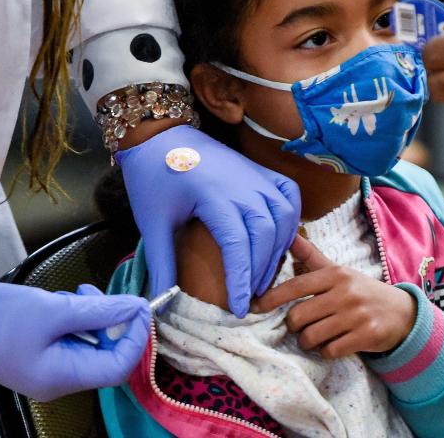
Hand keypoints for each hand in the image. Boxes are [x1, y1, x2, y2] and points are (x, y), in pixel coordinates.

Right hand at [0, 282, 148, 401]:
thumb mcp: (51, 309)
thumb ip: (97, 310)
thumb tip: (136, 307)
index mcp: (62, 377)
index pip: (119, 367)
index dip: (135, 337)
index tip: (139, 304)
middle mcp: (59, 380)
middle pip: (106, 354)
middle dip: (109, 321)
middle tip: (94, 292)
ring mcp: (49, 368)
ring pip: (90, 343)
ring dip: (90, 314)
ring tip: (73, 293)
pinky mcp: (40, 354)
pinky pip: (71, 338)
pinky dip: (74, 317)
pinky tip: (59, 300)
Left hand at [115, 124, 300, 316]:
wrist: (160, 137)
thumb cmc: (154, 179)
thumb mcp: (152, 222)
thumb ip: (162, 262)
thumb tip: (161, 302)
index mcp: (214, 195)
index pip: (237, 244)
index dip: (241, 279)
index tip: (240, 307)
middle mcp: (243, 183)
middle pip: (265, 233)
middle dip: (260, 271)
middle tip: (250, 299)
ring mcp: (255, 174)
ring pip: (283, 216)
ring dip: (278, 250)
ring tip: (263, 278)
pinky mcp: (261, 170)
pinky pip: (289, 195)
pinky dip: (291, 219)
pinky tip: (281, 240)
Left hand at [253, 236, 415, 357]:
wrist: (402, 312)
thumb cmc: (360, 291)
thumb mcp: (338, 271)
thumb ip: (310, 256)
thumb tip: (287, 234)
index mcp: (334, 274)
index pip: (295, 286)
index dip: (271, 298)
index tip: (254, 307)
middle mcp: (345, 292)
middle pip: (298, 316)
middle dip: (294, 326)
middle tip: (301, 325)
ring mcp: (356, 315)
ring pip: (311, 336)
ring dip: (308, 341)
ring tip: (316, 336)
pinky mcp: (366, 336)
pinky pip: (330, 351)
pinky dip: (326, 351)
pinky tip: (334, 344)